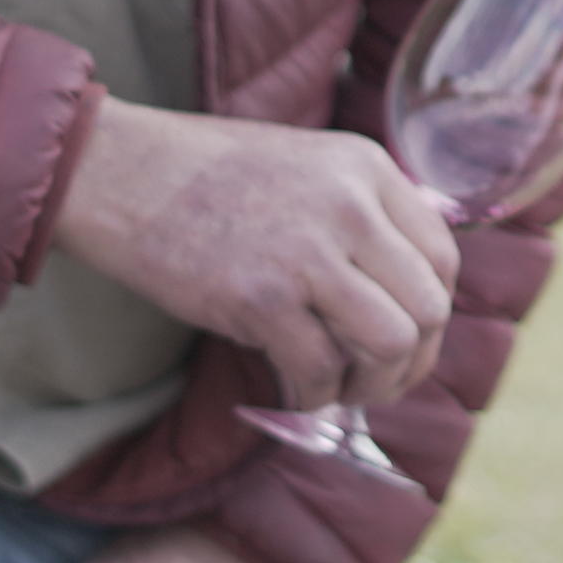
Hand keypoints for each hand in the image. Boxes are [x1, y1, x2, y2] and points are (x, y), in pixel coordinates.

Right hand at [49, 100, 458, 411]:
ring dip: (374, 384)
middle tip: (379, 380)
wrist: (120, 172)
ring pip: (391, 343)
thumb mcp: (308, 166)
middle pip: (430, 308)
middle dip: (413, 361)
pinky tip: (299, 393)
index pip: (442, 257)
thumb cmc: (208, 177)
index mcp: (367, 168)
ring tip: (343, 390)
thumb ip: (361, 215)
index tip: (406, 337)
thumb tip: (401, 295)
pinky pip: (321, 370)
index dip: (432, 311)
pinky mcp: (262, 298)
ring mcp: (308, 253)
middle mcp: (351, 207)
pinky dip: (317, 396)